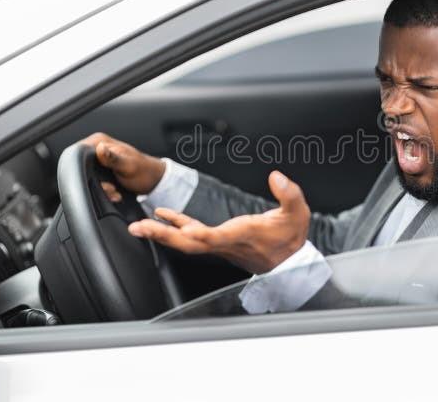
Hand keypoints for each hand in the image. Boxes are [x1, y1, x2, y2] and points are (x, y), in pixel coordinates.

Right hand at [80, 132, 165, 194]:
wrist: (153, 180)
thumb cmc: (144, 171)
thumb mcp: (128, 166)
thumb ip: (113, 158)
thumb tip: (100, 148)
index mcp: (99, 141)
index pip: (77, 153)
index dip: (83, 170)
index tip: (100, 179)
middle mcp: (96, 148)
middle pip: (80, 169)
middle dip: (94, 183)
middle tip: (111, 188)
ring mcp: (97, 160)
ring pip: (86, 178)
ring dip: (100, 189)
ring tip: (115, 191)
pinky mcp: (100, 171)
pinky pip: (93, 183)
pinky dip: (103, 191)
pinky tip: (114, 192)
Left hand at [127, 171, 309, 273]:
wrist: (289, 260)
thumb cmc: (291, 236)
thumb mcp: (298, 212)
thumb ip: (289, 193)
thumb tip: (276, 176)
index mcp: (244, 234)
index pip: (218, 237)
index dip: (200, 234)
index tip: (184, 229)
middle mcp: (227, 242)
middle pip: (190, 244)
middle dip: (163, 236)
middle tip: (139, 228)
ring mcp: (220, 244)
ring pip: (186, 242)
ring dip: (161, 233)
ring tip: (139, 225)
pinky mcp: (218, 241)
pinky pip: (191, 235)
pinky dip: (174, 225)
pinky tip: (162, 215)